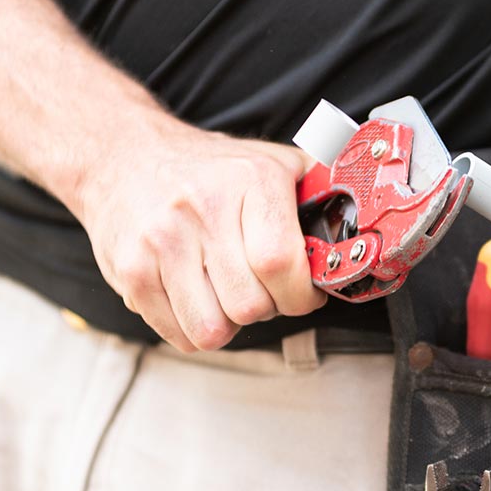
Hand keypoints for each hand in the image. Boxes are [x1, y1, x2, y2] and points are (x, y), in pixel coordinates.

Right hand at [73, 114, 325, 351]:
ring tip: (228, 294)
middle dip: (267, 309)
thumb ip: (322, 192)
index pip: (280, 262)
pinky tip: (198, 298)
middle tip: (263, 290)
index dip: (301, 294)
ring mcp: (159, 242)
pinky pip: (178, 335)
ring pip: (212, 330)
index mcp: (249, 181)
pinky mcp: (129, 271)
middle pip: (249, 305)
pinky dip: (195, 330)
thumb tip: (368, 227)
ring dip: (230, 325)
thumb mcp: (272, 162)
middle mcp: (200, 209)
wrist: (123, 155)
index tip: (304, 293)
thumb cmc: (211, 168)